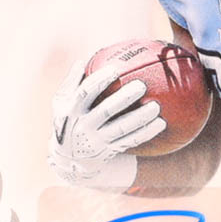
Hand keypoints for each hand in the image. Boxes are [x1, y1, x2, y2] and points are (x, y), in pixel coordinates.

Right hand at [47, 59, 166, 188]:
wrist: (69, 160)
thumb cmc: (67, 122)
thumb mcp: (60, 105)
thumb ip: (70, 83)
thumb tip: (81, 61)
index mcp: (70, 111)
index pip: (86, 93)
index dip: (100, 81)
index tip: (115, 69)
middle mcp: (83, 127)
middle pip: (106, 111)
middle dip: (124, 98)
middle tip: (141, 85)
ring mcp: (97, 141)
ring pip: (122, 129)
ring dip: (140, 118)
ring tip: (156, 106)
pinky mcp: (110, 151)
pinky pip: (131, 141)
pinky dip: (146, 132)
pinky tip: (160, 123)